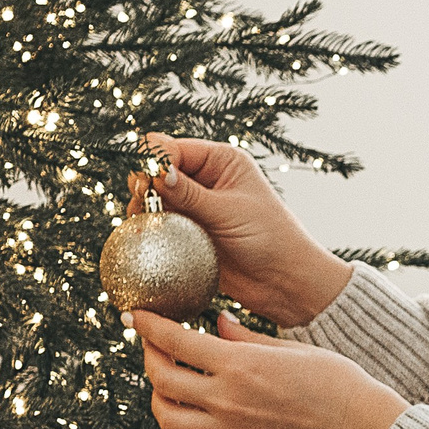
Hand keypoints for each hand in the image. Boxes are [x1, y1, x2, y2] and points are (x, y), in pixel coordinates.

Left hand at [136, 309, 407, 428]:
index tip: (135, 315)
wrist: (361, 426)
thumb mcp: (289, 347)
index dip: (148, 325)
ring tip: (168, 386)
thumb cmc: (336, 380)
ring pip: (167, 418)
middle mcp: (229, 400)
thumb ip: (244, 336)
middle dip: (149, 357)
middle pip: (162, 378)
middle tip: (154, 346)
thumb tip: (213, 322)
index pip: (175, 340)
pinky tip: (187, 423)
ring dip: (159, 398)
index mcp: (241, 364)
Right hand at [141, 132, 351, 326]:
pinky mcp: (188, 231)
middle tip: (143, 204)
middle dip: (144, 184)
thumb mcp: (229, 211)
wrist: (285, 281)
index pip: (171, 147)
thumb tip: (154, 172)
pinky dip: (148, 227)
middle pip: (155, 170)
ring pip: (152, 198)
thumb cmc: (270, 239)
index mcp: (221, 160)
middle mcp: (205, 178)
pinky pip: (158, 223)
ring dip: (142, 207)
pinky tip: (142, 236)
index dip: (154, 161)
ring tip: (143, 221)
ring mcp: (195, 205)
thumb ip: (189, 193)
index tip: (150, 185)